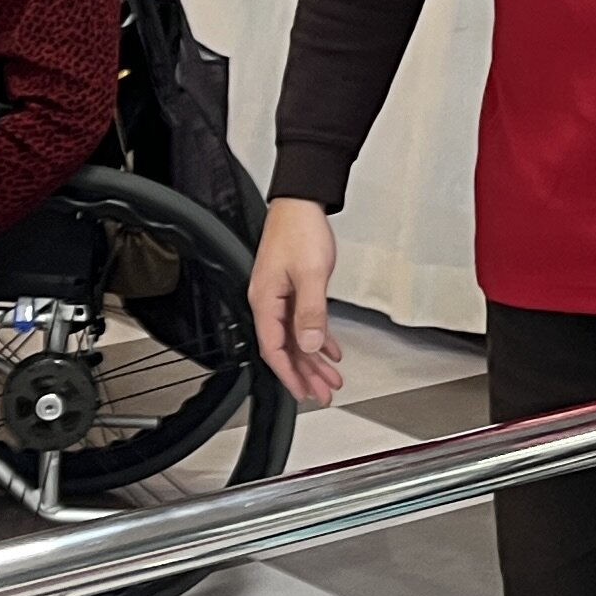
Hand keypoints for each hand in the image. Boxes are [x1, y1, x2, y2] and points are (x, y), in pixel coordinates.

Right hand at [250, 196, 345, 402]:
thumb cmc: (300, 230)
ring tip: (330, 378)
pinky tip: (329, 349)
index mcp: (265, 300)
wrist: (301, 202)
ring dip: (313, 359)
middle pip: (286, 348)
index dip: (290, 374)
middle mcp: (268, 301)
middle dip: (305, 374)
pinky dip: (317, 337)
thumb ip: (310, 312)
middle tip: (322, 393)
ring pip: (296, 337)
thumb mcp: (310, 274)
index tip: (303, 391)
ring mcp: (280, 296)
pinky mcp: (292, 289)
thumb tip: (309, 345)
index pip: (274, 348)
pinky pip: (303, 322)